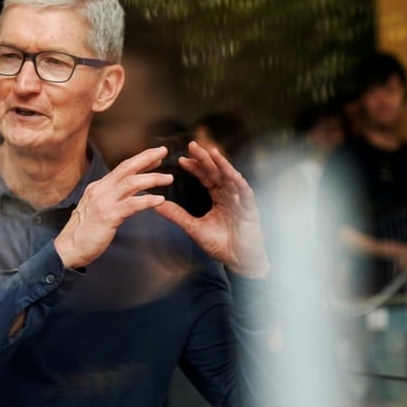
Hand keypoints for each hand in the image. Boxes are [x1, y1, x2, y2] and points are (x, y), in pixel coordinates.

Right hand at [53, 146, 172, 268]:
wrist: (69, 249)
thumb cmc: (84, 232)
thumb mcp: (96, 208)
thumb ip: (111, 198)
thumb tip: (130, 192)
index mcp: (98, 187)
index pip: (122, 168)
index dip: (140, 160)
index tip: (156, 156)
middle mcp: (100, 190)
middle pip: (127, 168)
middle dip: (147, 158)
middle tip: (163, 151)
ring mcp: (103, 202)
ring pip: (131, 183)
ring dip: (152, 178)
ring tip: (168, 178)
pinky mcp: (108, 216)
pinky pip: (132, 205)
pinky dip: (147, 201)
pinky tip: (160, 200)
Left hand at [154, 142, 270, 277]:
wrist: (240, 261)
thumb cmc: (221, 245)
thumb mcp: (193, 228)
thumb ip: (177, 215)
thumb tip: (156, 205)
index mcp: (219, 198)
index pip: (206, 177)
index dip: (195, 167)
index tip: (181, 160)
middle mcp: (230, 195)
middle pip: (217, 172)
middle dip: (205, 159)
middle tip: (192, 146)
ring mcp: (241, 200)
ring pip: (231, 177)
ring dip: (221, 164)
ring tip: (211, 152)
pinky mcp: (250, 208)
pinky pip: (244, 191)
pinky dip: (237, 181)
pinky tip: (229, 172)